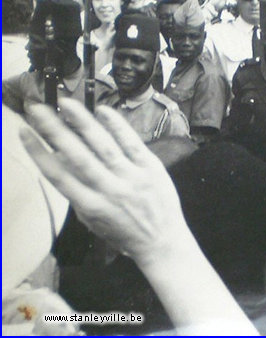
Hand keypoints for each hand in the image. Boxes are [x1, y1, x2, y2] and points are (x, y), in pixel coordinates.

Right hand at [19, 99, 189, 266]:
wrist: (162, 241)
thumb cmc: (124, 232)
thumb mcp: (92, 220)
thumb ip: (76, 193)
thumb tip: (59, 162)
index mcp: (90, 206)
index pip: (57, 175)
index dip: (38, 151)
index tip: (24, 131)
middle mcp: (109, 190)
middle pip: (76, 155)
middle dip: (54, 130)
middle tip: (38, 108)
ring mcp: (132, 177)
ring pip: (103, 145)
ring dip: (82, 121)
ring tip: (66, 103)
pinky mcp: (151, 168)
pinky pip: (132, 143)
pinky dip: (117, 126)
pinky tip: (102, 110)